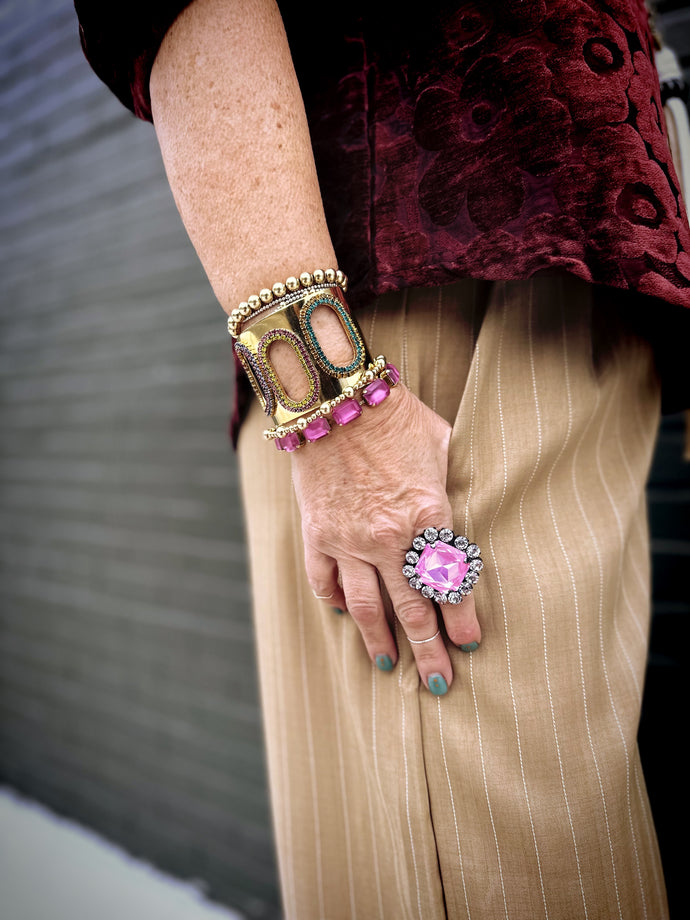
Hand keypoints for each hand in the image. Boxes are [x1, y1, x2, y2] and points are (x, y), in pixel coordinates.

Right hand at [291, 383, 480, 692]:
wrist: (335, 399)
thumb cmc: (396, 418)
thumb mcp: (443, 446)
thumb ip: (454, 487)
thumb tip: (464, 509)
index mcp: (426, 516)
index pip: (450, 582)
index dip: (463, 618)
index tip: (470, 644)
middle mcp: (387, 539)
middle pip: (412, 607)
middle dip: (430, 649)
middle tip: (442, 682)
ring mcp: (348, 540)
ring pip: (367, 607)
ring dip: (381, 640)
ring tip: (391, 665)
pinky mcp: (318, 534)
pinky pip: (325, 582)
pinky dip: (336, 601)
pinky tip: (347, 615)